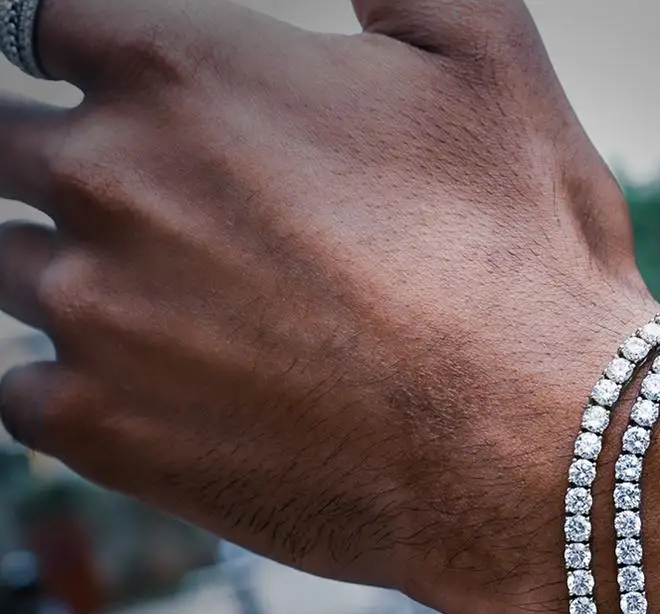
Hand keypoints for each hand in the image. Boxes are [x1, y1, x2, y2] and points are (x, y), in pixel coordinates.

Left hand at [0, 0, 656, 613]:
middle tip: (162, 223)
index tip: (127, 109)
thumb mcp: (488, 67)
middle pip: (12, 148)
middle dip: (80, 173)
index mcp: (180, 69)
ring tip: (170, 316)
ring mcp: (92, 315)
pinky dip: (69, 387)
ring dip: (73, 278)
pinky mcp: (99, 432)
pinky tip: (149, 392)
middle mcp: (109, 181)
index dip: (90, 63)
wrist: (529, 446)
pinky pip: (21, 392)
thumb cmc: (521, 265)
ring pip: (11, 267)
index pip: (45, 25)